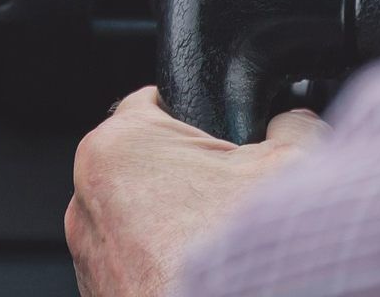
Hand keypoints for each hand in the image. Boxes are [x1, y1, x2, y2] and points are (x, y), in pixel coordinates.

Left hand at [65, 86, 327, 296]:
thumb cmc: (241, 256)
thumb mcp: (291, 164)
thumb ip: (290, 125)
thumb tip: (292, 119)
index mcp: (119, 146)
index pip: (155, 101)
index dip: (201, 115)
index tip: (228, 136)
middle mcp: (87, 198)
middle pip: (149, 164)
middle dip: (192, 175)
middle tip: (236, 197)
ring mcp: (87, 255)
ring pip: (140, 217)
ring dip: (177, 225)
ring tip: (224, 242)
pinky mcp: (99, 294)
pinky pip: (135, 262)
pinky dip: (166, 265)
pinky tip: (207, 277)